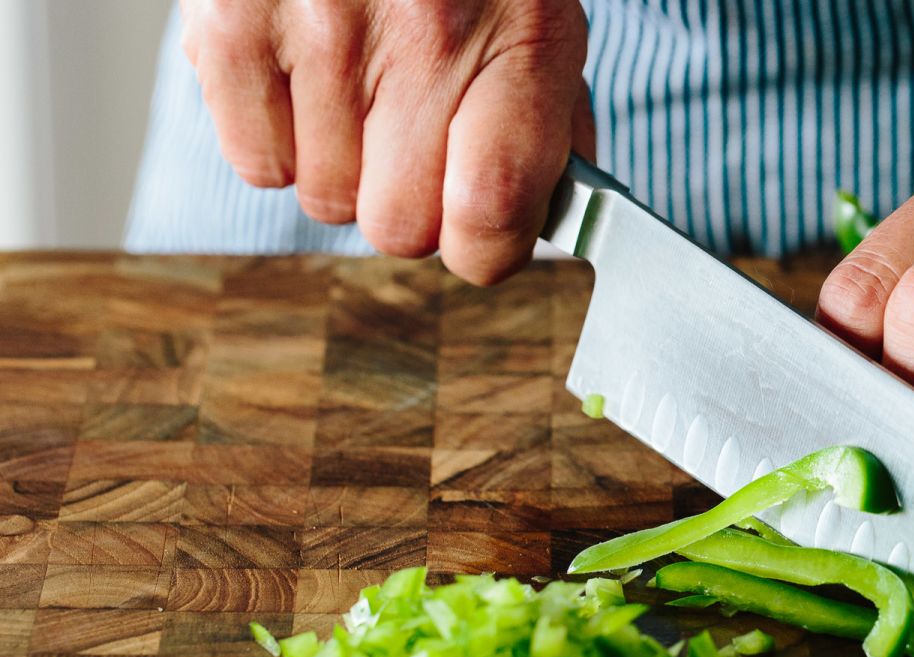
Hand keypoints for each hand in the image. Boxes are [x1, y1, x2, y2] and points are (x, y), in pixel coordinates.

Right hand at [180, 0, 592, 282]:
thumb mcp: (538, 29)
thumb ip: (550, 135)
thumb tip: (535, 227)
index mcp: (521, 40)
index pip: (490, 215)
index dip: (484, 248)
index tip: (481, 233)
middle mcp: (423, 33)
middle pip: (399, 229)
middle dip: (407, 201)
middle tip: (412, 133)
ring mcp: (322, 27)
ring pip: (326, 201)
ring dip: (344, 165)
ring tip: (359, 82)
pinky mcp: (234, 22)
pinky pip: (259, 165)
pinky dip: (280, 136)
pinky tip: (307, 73)